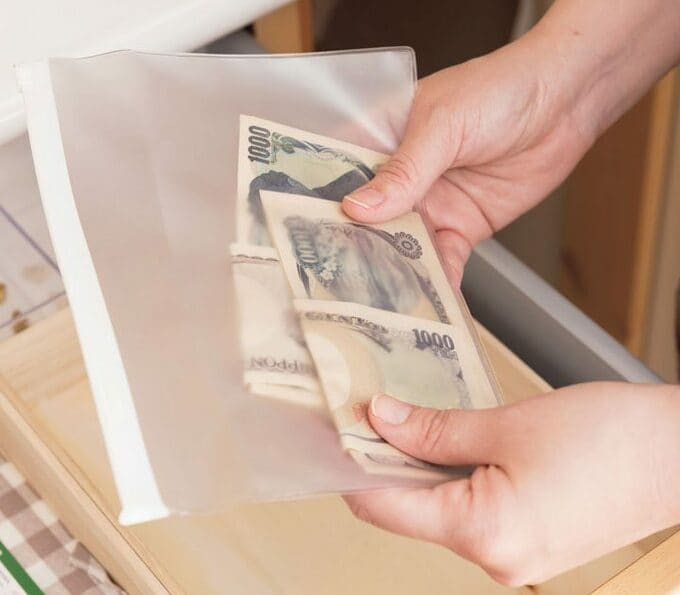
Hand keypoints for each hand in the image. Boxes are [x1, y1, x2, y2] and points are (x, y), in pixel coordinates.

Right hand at [343, 30, 595, 282]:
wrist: (566, 102)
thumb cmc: (500, 91)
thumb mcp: (444, 126)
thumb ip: (404, 171)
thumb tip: (358, 209)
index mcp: (381, 140)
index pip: (340, 177)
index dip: (320, 207)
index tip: (304, 239)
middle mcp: (399, 178)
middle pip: (368, 221)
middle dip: (356, 251)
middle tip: (335, 286)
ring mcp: (430, 205)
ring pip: (403, 246)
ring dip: (394, 272)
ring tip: (375, 304)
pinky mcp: (461, 227)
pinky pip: (444, 260)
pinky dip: (438, 283)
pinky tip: (428, 304)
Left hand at [344, 383, 679, 585]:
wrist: (678, 453)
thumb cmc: (610, 439)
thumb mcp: (508, 423)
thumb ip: (435, 428)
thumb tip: (381, 419)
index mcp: (482, 532)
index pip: (385, 506)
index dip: (354, 466)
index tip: (335, 431)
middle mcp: (494, 557)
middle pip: (411, 508)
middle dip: (387, 460)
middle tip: (370, 412)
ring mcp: (513, 554)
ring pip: (441, 507)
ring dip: (422, 466)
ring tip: (408, 419)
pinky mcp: (529, 540)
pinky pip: (472, 510)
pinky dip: (454, 477)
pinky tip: (449, 441)